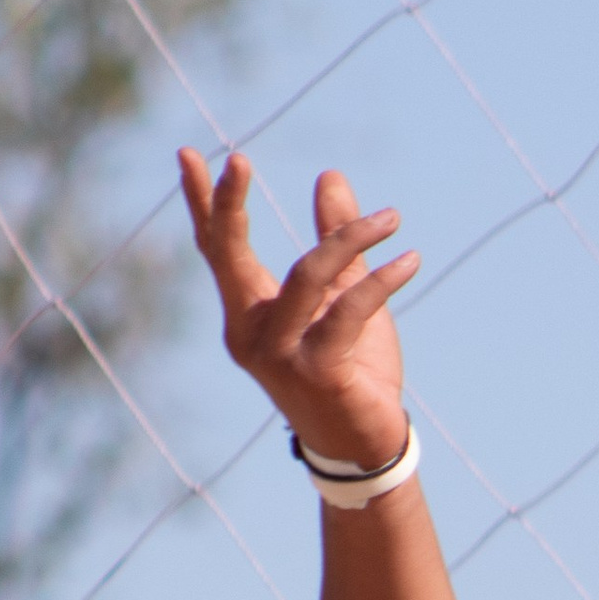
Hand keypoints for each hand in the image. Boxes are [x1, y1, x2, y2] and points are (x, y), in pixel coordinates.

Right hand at [182, 150, 415, 470]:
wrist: (365, 445)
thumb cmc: (349, 369)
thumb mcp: (342, 295)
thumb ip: (333, 239)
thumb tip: (329, 176)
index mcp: (246, 314)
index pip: (216, 251)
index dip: (204, 204)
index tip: (188, 153)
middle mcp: (250, 334)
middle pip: (230, 256)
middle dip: (230, 206)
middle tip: (237, 158)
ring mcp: (278, 355)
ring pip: (306, 275)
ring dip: (350, 239)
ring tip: (391, 218)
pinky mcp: (316, 371)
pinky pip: (349, 309)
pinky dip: (383, 281)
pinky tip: (410, 261)